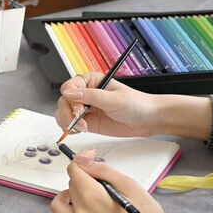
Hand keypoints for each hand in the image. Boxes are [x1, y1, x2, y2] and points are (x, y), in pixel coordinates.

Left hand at [47, 151, 212, 212]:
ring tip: (79, 194)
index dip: (82, 160)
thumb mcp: (130, 185)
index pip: (74, 170)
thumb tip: (85, 160)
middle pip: (70, 185)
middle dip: (82, 177)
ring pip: (58, 206)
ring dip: (65, 195)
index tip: (92, 158)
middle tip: (100, 180)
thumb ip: (104, 170)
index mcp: (93, 196)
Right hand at [55, 72, 212, 140]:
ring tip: (83, 128)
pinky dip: (71, 129)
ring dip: (68, 122)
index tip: (78, 109)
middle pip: (64, 102)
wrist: (148, 119)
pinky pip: (71, 125)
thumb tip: (70, 93)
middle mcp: (86, 94)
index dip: (70, 98)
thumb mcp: (113, 99)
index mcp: (91, 82)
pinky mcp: (88, 122)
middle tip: (80, 121)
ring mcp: (86, 109)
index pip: (69, 87)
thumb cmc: (136, 104)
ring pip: (64, 114)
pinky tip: (81, 130)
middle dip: (68, 113)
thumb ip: (91, 96)